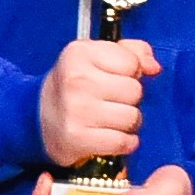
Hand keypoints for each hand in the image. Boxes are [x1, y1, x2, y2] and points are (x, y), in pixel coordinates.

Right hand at [39, 34, 158, 167]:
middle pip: (135, 91)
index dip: (131, 73)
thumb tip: (154, 67)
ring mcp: (76, 110)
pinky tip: (112, 137)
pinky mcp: (78, 138)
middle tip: (112, 102)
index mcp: (80, 53)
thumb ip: (132, 52)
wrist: (39, 116)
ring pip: (133, 118)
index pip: (133, 63)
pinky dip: (124, 143)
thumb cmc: (76, 84)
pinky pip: (123, 142)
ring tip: (111, 119)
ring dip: (128, 122)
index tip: (115, 78)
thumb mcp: (97, 56)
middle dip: (130, 99)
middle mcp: (76, 80)